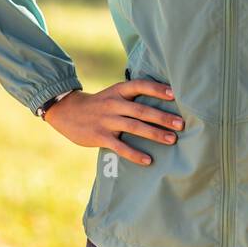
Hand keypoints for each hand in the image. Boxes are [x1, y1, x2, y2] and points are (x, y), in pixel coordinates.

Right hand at [43, 79, 183, 165]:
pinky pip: (120, 146)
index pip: (140, 86)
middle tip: (181, 124)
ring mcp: (106, 121)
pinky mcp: (100, 136)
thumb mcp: (113, 94)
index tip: (175, 94)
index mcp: (118, 91)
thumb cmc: (99, 104)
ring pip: (134, 127)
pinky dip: (134, 154)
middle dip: (162, 117)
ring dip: (154, 134)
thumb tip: (162, 99)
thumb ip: (132, 97)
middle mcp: (114, 104)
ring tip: (172, 140)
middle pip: (141, 110)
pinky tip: (148, 161)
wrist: (67, 111)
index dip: (157, 89)